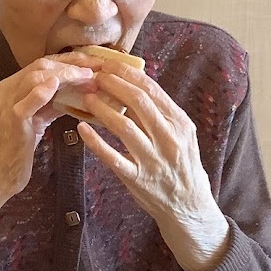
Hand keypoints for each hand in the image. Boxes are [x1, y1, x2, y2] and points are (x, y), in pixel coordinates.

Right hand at [0, 55, 98, 201]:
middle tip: (97, 68)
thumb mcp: (34, 122)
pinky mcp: (13, 122)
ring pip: (36, 78)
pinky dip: (43, 91)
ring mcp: (8, 104)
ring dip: (66, 75)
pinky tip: (58, 84)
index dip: (69, 60)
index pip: (42, 65)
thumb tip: (75, 93)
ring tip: (88, 78)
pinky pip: (27, 103)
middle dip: (72, 64)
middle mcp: (7, 91)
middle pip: (41, 66)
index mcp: (11, 88)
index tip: (93, 63)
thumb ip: (49, 105)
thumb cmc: (14, 150)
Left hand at [78, 60, 230, 270]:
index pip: (152, 91)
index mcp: (180, 124)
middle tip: (95, 75)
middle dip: (114, 85)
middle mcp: (169, 139)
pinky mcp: (137, 179)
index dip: (128, 74)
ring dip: (103, 109)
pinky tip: (81, 129)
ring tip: (87, 97)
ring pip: (125, 127)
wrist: (189, 206)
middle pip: (139, 103)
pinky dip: (95, 142)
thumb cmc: (181, 165)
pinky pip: (113, 158)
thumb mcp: (182, 135)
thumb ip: (163, 113)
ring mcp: (153, 160)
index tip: (110, 64)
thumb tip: (138, 83)